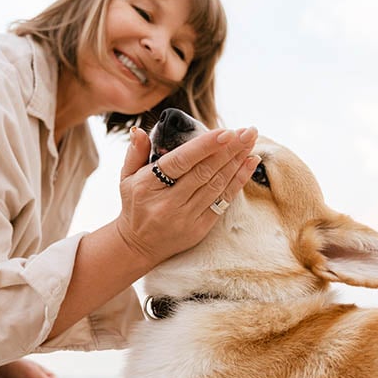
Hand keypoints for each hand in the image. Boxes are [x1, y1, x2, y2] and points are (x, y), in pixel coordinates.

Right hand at [114, 125, 259, 266]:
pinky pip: (223, 201)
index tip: (226, 132)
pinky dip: (238, 181)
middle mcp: (167, 202)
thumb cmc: (135, 205)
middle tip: (248, 131)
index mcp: (148, 186)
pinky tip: (250, 163)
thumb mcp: (127, 178)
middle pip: (204, 172)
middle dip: (229, 149)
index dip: (205, 146)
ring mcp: (185, 217)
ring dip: (237, 162)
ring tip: (250, 141)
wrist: (138, 246)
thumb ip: (135, 153)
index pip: (180, 162)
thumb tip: (138, 131)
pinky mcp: (200, 228)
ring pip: (216, 185)